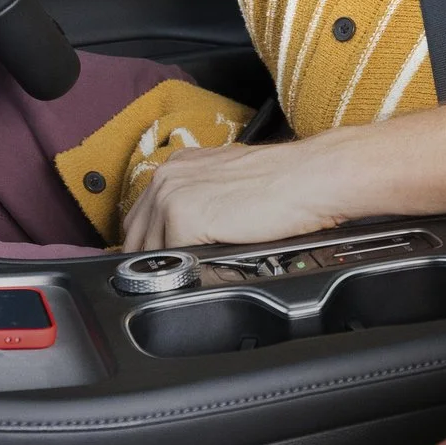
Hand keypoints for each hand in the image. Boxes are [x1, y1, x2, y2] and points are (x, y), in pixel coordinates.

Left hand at [121, 129, 368, 252]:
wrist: (308, 179)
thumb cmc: (283, 182)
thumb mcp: (229, 185)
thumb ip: (200, 202)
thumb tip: (188, 234)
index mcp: (177, 167)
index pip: (140, 217)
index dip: (148, 244)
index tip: (157, 261)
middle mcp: (167, 177)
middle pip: (136, 236)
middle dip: (152, 259)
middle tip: (174, 277)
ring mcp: (171, 196)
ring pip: (152, 251)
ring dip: (171, 268)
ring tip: (194, 275)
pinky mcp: (183, 218)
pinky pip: (174, 260)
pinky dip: (188, 271)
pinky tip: (208, 270)